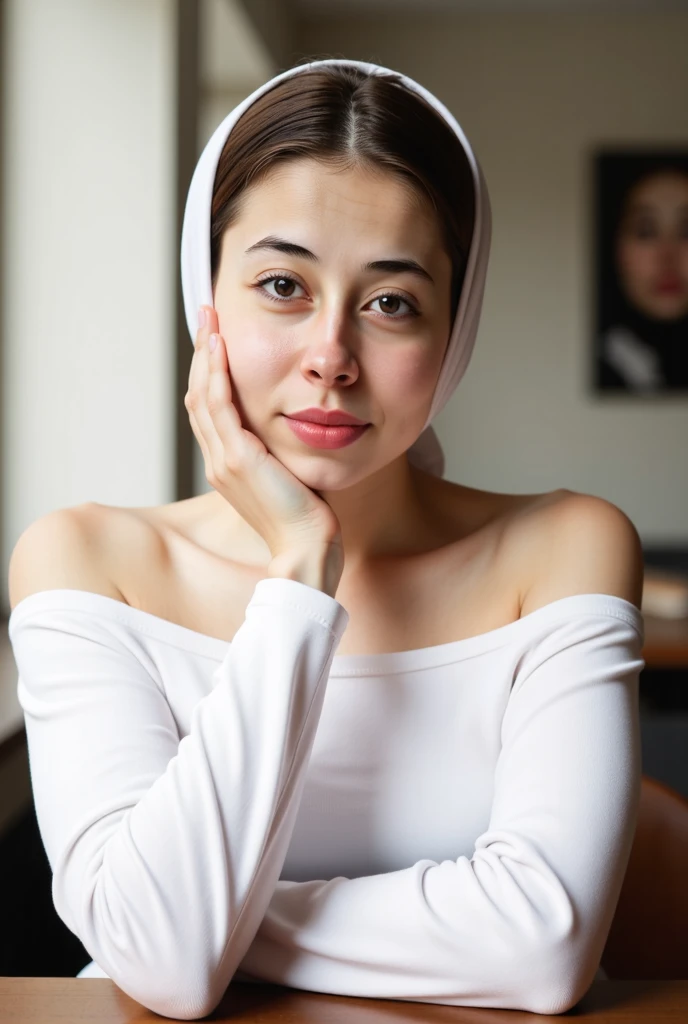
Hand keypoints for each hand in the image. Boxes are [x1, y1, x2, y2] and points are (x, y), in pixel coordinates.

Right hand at [185, 306, 342, 558]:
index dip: (209, 370)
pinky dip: (217, 374)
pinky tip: (221, 348)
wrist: (307, 548)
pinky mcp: (238, 459)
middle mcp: (218, 460)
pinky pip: (219, 406)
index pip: (209, 408)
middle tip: (207, 315)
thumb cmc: (308, 519)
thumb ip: (282, 451)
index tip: (217, 339)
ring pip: (203, 395)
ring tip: (210, 320)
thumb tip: (295, 426)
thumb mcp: (291, 476)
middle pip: (198, 395)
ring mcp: (224, 459)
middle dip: (202, 352)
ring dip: (205, 354)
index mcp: (228, 464)